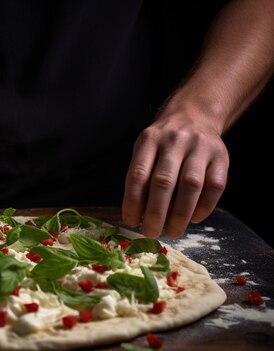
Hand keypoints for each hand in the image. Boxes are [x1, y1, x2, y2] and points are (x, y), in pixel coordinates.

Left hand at [121, 112, 229, 238]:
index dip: (133, 202)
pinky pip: (215, 186)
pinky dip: (204, 207)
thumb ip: (141, 179)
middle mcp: (175, 141)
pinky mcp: (221, 157)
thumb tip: (137, 216)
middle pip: (164, 182)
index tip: (131, 221)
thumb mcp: (145, 151)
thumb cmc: (163, 144)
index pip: (138, 174)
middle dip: (156, 213)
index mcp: (149, 140)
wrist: (194, 116)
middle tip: (151, 232)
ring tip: (172, 231)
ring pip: (191, 185)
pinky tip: (194, 219)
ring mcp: (200, 147)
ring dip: (180, 214)